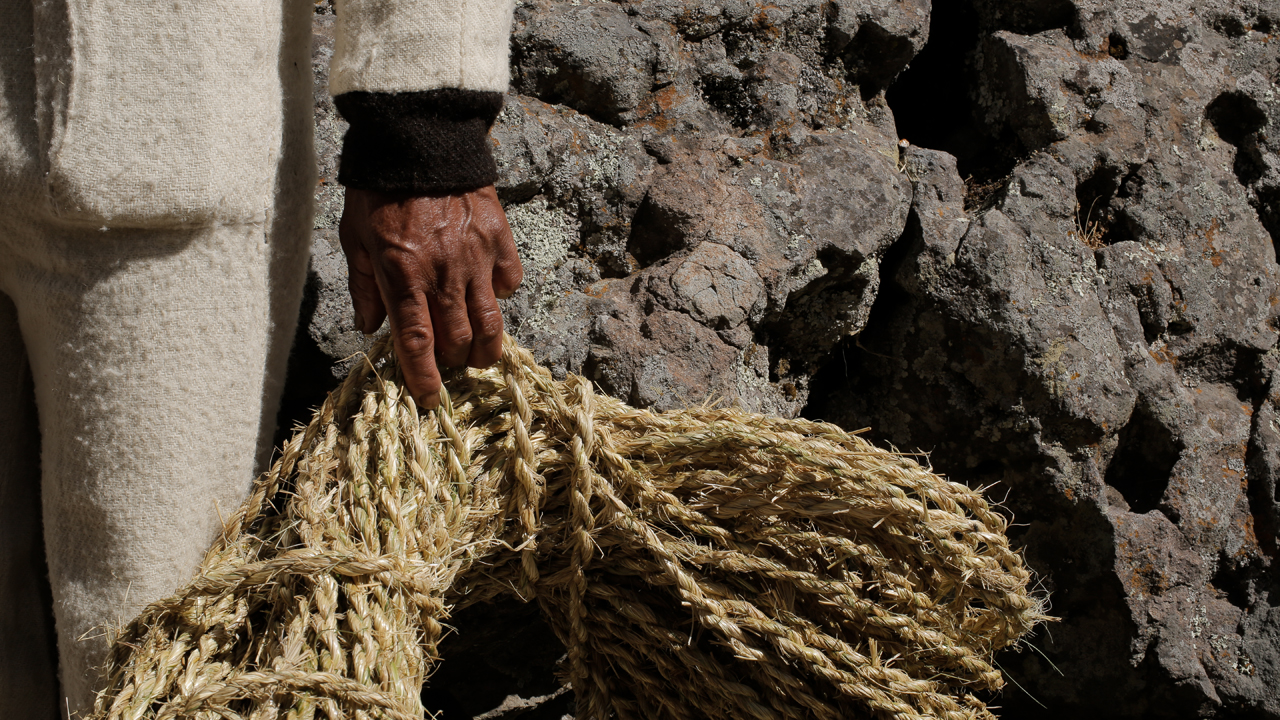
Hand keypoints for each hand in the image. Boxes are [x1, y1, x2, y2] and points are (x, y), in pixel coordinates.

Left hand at [339, 185, 522, 408]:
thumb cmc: (378, 189)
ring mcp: (476, 258)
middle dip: (453, 363)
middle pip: (457, 340)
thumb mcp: (353, 236)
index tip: (429, 400)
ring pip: (490, 322)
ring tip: (481, 357)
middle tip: (448, 364)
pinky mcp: (500, 240)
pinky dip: (502, 295)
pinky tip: (490, 294)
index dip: (423, 378)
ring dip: (486, 348)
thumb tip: (370, 327)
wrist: (421, 139)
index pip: (417, 343)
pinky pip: (509, 282)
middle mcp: (442, 274)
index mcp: (402, 275)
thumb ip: (362, 285)